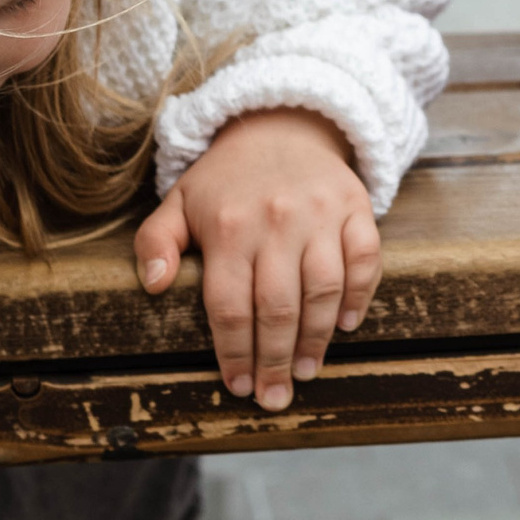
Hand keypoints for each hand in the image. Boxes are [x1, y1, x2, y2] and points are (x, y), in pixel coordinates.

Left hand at [132, 108, 378, 412]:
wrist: (280, 123)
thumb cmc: (226, 177)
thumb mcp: (178, 202)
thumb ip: (156, 243)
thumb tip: (153, 286)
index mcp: (229, 227)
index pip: (229, 307)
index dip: (233, 354)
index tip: (237, 386)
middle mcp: (276, 221)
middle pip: (278, 308)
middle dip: (274, 361)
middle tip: (274, 397)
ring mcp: (321, 214)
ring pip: (324, 289)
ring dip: (316, 339)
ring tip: (305, 370)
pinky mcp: (355, 207)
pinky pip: (366, 258)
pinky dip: (360, 295)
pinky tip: (346, 325)